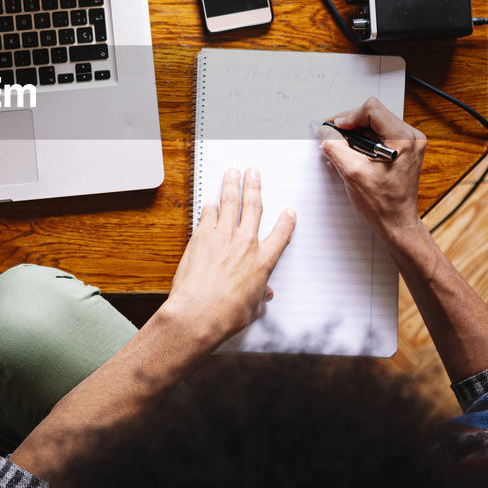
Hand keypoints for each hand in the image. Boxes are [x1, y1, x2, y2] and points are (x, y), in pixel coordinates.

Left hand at [163, 167, 294, 347]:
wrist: (198, 313)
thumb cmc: (225, 315)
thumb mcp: (251, 308)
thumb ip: (258, 296)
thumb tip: (263, 295)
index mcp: (263, 262)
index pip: (281, 235)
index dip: (286, 221)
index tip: (289, 211)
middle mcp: (245, 244)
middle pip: (253, 207)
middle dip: (254, 186)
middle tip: (254, 173)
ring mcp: (223, 237)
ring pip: (230, 202)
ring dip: (232, 185)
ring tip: (233, 172)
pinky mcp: (202, 237)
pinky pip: (208, 215)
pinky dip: (210, 206)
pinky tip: (210, 200)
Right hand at [318, 97, 425, 244]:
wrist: (396, 222)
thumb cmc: (382, 204)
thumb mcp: (352, 172)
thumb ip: (335, 147)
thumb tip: (325, 131)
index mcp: (403, 139)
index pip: (372, 110)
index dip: (348, 118)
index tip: (334, 130)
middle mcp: (410, 137)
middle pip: (373, 114)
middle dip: (349, 125)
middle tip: (332, 137)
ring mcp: (408, 142)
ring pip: (373, 123)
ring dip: (354, 134)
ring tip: (340, 149)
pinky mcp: (403, 149)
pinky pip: (378, 134)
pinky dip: (362, 141)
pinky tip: (350, 154)